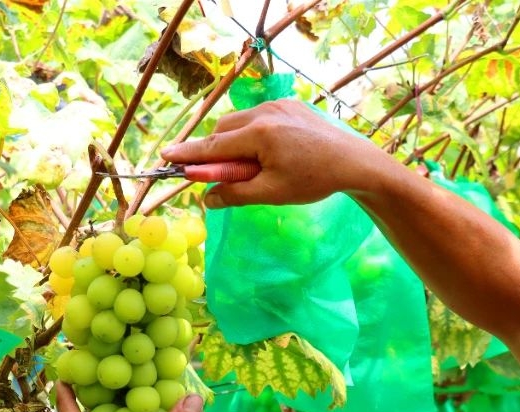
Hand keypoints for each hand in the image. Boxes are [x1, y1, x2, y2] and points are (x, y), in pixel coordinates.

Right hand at [162, 100, 395, 208]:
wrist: (354, 162)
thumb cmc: (314, 181)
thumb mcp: (272, 194)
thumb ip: (235, 194)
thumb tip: (206, 199)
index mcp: (260, 134)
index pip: (213, 146)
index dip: (188, 154)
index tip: (165, 156)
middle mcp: (265, 112)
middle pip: (223, 131)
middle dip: (216, 151)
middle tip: (221, 175)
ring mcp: (278, 104)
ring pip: (239, 122)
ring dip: (234, 142)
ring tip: (252, 167)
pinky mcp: (289, 104)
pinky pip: (258, 116)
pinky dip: (253, 134)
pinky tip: (269, 153)